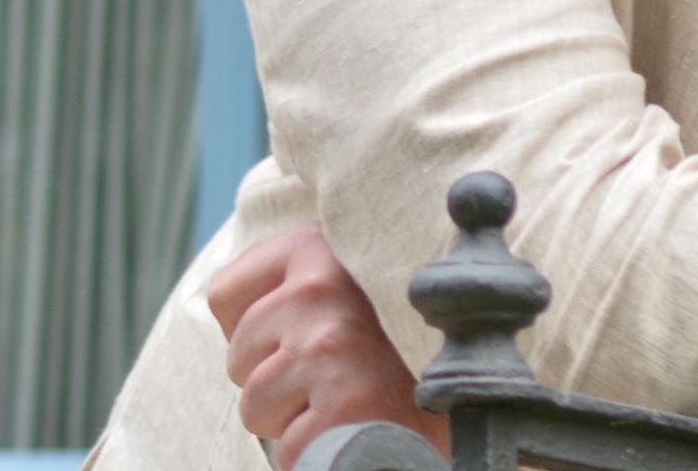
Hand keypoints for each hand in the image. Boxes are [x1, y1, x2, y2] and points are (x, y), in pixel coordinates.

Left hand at [206, 221, 450, 469]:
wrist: (473, 397)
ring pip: (254, 406)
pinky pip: (289, 448)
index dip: (255, 330)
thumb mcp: (352, 284)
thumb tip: (224, 293)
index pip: (224, 292)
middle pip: (236, 355)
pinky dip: (318, 451)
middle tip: (335, 371)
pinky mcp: (342, 403)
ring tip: (349, 395)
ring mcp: (330, 344)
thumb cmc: (397, 345)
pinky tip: (359, 424)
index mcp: (323, 246)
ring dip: (293, 417)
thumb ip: (302, 272)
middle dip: (273, 378)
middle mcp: (323, 286)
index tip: (302, 334)